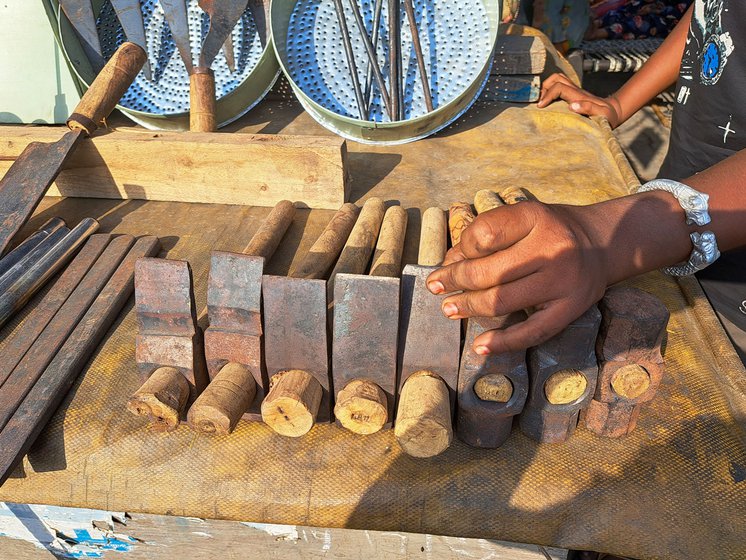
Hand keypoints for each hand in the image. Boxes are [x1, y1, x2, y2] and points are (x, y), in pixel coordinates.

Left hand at [426, 201, 608, 353]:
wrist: (605, 241)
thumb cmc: (550, 230)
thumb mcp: (522, 217)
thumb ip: (487, 235)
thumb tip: (449, 265)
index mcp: (536, 217)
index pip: (485, 233)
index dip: (463, 247)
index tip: (455, 256)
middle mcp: (552, 248)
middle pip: (489, 271)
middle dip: (455, 280)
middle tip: (435, 286)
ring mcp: (563, 281)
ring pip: (502, 301)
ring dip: (469, 307)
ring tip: (449, 309)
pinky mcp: (571, 309)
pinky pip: (532, 332)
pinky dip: (503, 342)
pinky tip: (480, 345)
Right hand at [537, 73, 622, 127]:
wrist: (614, 112)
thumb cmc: (608, 117)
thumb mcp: (603, 115)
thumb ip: (589, 109)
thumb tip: (572, 105)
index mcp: (579, 96)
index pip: (559, 87)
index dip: (548, 95)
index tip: (540, 107)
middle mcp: (575, 91)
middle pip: (556, 78)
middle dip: (544, 88)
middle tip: (539, 103)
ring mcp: (573, 92)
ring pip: (557, 79)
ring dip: (546, 87)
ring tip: (541, 102)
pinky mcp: (572, 95)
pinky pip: (559, 87)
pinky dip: (549, 91)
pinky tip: (547, 103)